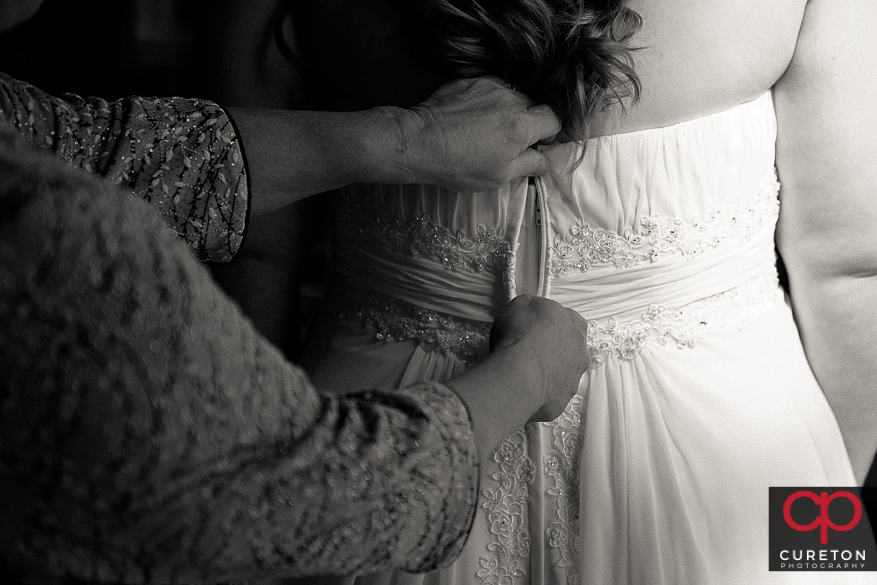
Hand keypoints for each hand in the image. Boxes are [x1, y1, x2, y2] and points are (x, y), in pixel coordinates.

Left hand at [392, 77, 560, 190]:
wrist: (419, 142)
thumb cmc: (458, 165)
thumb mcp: (499, 176)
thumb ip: (529, 165)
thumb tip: (545, 161)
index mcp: (522, 125)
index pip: (554, 118)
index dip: (549, 132)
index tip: (537, 143)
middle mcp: (510, 99)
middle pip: (533, 104)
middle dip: (528, 121)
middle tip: (509, 140)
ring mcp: (488, 85)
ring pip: (511, 94)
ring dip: (507, 109)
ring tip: (487, 128)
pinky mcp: (469, 80)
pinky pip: (489, 88)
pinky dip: (487, 100)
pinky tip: (472, 117)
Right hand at [489, 295, 588, 421]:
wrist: (520, 374)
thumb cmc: (520, 333)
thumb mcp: (520, 305)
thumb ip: (530, 306)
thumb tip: (531, 311)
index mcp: (575, 324)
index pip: (569, 320)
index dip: (550, 323)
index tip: (533, 327)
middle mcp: (581, 353)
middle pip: (569, 349)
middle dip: (552, 350)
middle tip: (528, 352)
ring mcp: (574, 380)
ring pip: (561, 375)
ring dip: (547, 373)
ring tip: (522, 373)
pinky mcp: (562, 402)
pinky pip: (549, 396)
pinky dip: (538, 393)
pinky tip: (521, 390)